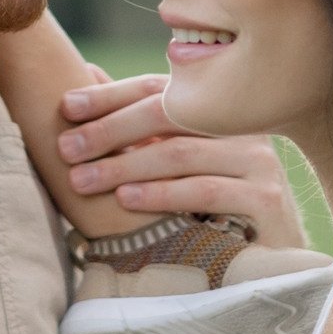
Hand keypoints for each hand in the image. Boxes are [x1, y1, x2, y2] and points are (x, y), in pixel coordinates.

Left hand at [56, 73, 304, 240]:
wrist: (267, 262)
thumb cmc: (211, 206)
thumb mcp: (175, 158)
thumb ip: (139, 119)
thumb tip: (89, 71)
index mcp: (218, 108)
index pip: (158, 88)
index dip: (110, 96)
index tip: (65, 106)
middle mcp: (242, 126)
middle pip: (167, 114)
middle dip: (110, 130)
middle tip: (66, 148)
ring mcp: (258, 161)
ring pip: (181, 152)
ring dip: (125, 166)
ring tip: (83, 179)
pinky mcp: (265, 199)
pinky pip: (204, 190)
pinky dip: (160, 194)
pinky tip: (126, 200)